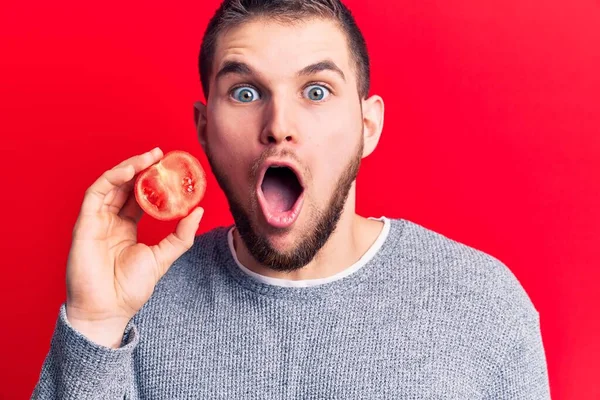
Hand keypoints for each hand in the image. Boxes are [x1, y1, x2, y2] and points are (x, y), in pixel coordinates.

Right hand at [65, 147, 203, 347]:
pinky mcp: (84, 224)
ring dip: (128, 168)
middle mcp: (110, 221)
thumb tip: (199, 211)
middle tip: (160, 154)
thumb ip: (181, 235)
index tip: (168, 166)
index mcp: (126, 227)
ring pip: (110, 184)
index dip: (151, 179)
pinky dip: (111, 179)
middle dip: (141, 167)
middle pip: (124, 186)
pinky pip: (96, 194)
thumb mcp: (163, 257)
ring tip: (148, 158)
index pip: (138, 195)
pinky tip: (130, 171)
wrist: (109, 309)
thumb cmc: (131, 288)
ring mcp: (96, 221)